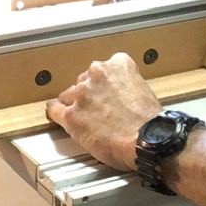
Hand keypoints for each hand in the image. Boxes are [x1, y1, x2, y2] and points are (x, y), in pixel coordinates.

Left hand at [46, 53, 162, 170]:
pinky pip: (55, 110)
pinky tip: (56, 115)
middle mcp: (97, 74)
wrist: (147, 140)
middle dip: (88, 94)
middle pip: (84, 80)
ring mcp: (82, 94)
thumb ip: (127, 85)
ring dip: (74, 104)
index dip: (105, 83)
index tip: (106, 92)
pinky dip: (56, 113)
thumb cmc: (149, 121)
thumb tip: (119, 95)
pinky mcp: (71, 115)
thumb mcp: (144, 90)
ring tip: (82, 118)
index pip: (104, 68)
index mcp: (118, 65)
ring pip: (69, 95)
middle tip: (98, 109)